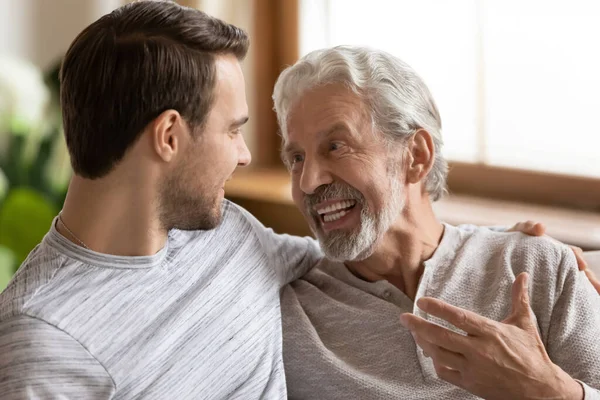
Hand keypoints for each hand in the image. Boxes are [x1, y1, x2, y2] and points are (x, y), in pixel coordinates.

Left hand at [399, 273, 582, 399]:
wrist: (541, 390)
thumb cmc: (532, 354)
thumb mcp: (525, 323)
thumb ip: (519, 297)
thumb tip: (523, 274)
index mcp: (490, 332)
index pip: (457, 317)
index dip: (437, 308)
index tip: (421, 301)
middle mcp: (478, 350)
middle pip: (440, 336)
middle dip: (418, 326)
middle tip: (404, 317)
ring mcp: (472, 368)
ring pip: (438, 354)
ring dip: (423, 342)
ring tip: (414, 332)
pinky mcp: (470, 384)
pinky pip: (445, 372)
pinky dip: (435, 362)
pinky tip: (430, 353)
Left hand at [508, 220, 598, 293]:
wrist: (505, 247)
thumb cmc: (518, 237)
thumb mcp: (522, 230)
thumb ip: (529, 227)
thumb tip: (541, 228)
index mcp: (557, 249)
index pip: (572, 253)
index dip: (578, 259)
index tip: (582, 267)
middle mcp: (560, 261)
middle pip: (578, 271)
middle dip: (589, 279)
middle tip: (598, 290)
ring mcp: (555, 272)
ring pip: (574, 281)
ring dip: (585, 290)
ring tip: (596, 300)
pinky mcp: (548, 282)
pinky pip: (562, 290)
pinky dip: (571, 297)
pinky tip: (579, 307)